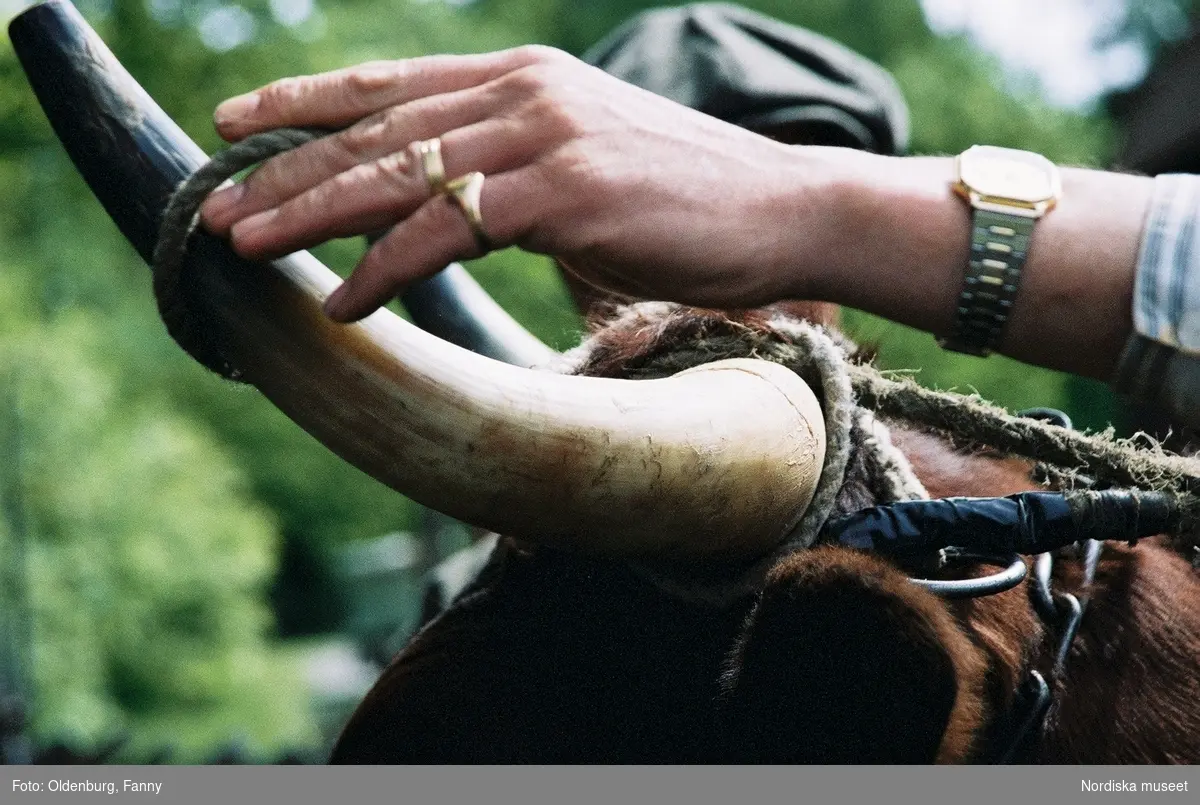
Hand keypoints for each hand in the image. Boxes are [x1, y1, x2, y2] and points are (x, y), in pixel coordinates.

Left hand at [199, 46, 832, 321]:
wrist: (783, 209)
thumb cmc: (687, 199)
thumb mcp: (587, 159)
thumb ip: (516, 159)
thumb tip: (452, 198)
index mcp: (526, 77)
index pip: (393, 81)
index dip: (306, 100)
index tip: (236, 121)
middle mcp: (525, 91)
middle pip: (379, 128)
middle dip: (287, 169)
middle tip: (215, 204)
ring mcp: (544, 136)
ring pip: (399, 173)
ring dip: (312, 215)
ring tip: (246, 248)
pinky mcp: (564, 192)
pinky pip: (447, 231)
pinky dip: (387, 269)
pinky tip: (345, 301)